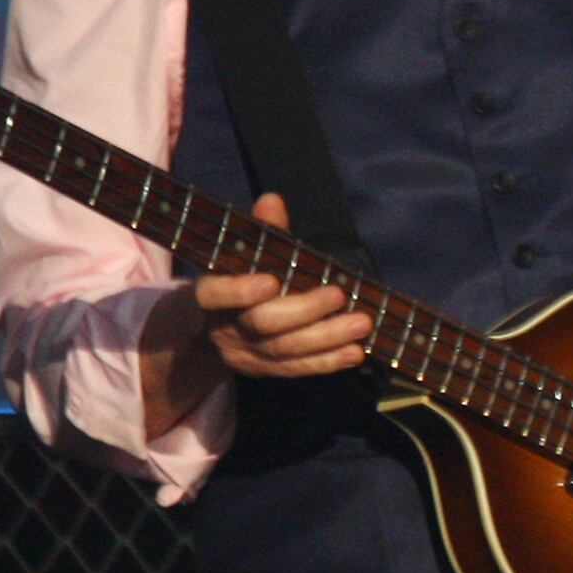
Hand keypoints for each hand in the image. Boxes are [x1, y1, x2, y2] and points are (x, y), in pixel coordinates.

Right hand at [183, 192, 372, 381]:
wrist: (212, 333)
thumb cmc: (239, 281)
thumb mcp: (245, 257)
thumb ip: (262, 233)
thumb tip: (272, 200)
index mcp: (210, 296)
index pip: (213, 294)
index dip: (239, 290)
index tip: (271, 280)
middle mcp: (224, 328)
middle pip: (262, 324)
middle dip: (304, 311)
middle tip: (339, 295)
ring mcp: (244, 355)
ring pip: (286, 351)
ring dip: (327, 337)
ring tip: (362, 323)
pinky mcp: (265, 372)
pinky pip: (298, 369)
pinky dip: (328, 362)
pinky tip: (356, 351)